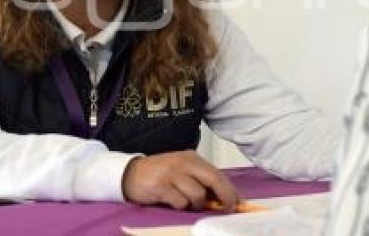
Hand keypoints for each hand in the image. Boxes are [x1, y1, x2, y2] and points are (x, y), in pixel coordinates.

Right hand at [121, 150, 238, 211]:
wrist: (131, 173)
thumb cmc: (162, 175)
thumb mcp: (183, 172)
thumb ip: (201, 181)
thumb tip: (224, 198)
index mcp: (192, 158)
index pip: (217, 174)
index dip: (230, 190)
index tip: (238, 203)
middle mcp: (184, 163)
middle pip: (213, 180)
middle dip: (224, 197)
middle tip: (227, 209)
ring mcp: (172, 174)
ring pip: (197, 194)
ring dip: (196, 204)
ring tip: (186, 203)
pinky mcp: (160, 186)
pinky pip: (180, 202)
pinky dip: (181, 207)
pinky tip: (173, 203)